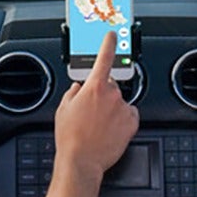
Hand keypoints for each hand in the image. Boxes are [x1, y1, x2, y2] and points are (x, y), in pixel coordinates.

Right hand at [54, 31, 138, 177]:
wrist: (82, 161)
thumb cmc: (70, 137)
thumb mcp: (63, 109)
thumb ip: (73, 92)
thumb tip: (78, 87)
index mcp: (94, 87)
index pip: (104, 58)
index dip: (108, 44)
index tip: (113, 35)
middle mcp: (112, 94)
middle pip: (111, 86)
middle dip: (103, 95)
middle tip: (92, 113)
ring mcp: (123, 108)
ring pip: (120, 102)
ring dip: (112, 110)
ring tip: (100, 126)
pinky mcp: (132, 123)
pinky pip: (130, 115)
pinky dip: (123, 120)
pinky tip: (111, 130)